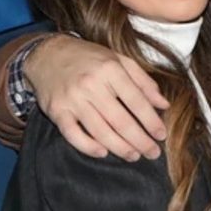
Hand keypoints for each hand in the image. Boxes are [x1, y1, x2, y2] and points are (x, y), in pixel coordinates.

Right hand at [24, 35, 169, 161]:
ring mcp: (73, 99)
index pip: (136, 101)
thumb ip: (143, 81)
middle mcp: (91, 85)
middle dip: (140, 140)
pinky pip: (73, 135)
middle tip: (152, 153)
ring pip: (100, 131)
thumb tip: (164, 104)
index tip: (161, 135)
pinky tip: (103, 152)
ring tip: (133, 156)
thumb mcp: (119, 60)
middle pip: (121, 121)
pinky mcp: (56, 111)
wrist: (47, 54)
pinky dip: (88, 147)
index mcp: (110, 70)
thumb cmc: (88, 58)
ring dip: (120, 147)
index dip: (151, 121)